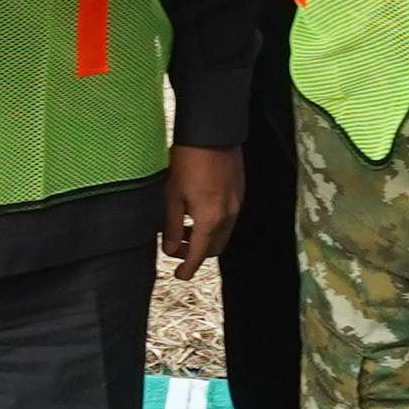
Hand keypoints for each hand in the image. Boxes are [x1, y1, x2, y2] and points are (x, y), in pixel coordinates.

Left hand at [158, 140, 243, 268]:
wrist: (213, 132)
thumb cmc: (187, 161)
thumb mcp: (172, 194)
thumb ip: (170, 225)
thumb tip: (169, 249)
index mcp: (210, 219)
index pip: (199, 254)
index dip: (188, 268)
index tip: (179, 276)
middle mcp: (228, 216)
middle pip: (213, 248)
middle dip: (195, 252)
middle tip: (175, 246)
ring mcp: (237, 204)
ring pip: (222, 234)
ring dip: (203, 237)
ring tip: (182, 226)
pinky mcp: (239, 192)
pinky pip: (228, 218)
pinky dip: (212, 223)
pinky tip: (196, 210)